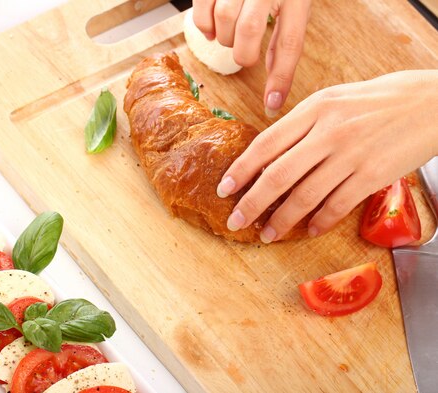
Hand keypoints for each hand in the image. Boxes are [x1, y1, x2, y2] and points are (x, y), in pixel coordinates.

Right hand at [192, 0, 310, 116]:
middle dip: (243, 53)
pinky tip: (214, 27)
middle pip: (250, 30)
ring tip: (230, 36)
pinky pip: (202, 14)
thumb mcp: (292, 4)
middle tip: (245, 56)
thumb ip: (283, 40)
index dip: (281, 76)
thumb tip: (274, 91)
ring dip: (224, 39)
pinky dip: (205, 28)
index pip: (289, 41)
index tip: (271, 104)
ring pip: (224, 20)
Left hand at [216, 70, 437, 241]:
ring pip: (304, 196)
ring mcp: (350, 155)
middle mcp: (328, 132)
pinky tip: (309, 231)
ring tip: (267, 234)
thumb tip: (269, 154)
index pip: (266, 144)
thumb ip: (301, 124)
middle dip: (251, 203)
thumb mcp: (333, 100)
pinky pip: (337, 205)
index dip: (241, 169)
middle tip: (235, 221)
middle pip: (277, 175)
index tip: (223, 188)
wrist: (431, 103)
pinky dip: (320, 222)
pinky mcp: (373, 175)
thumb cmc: (378, 101)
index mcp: (313, 109)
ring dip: (281, 220)